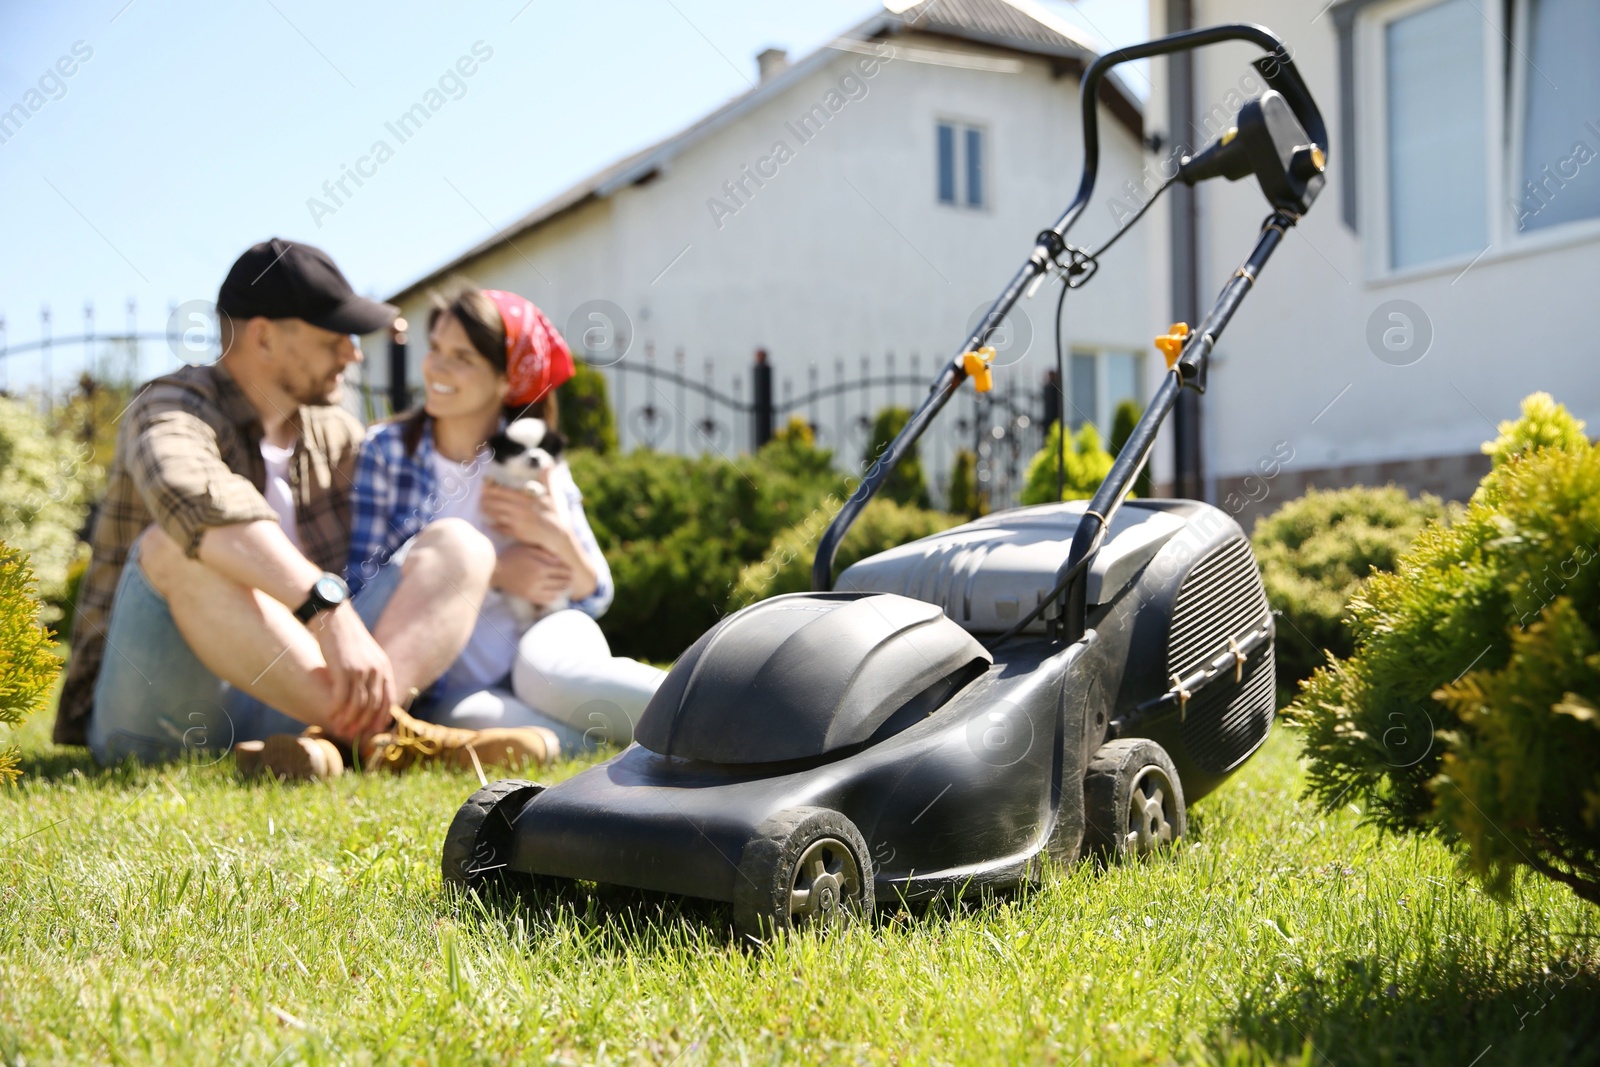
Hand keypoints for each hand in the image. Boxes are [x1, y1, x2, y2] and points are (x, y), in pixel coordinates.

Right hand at [307, 602, 396, 739]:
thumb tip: (367, 696)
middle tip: (352, 735)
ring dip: (349, 720)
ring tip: (339, 728)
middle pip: (373, 706)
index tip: (374, 731)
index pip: (389, 699)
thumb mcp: (367, 655)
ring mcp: (361, 671)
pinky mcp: (344, 671)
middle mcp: (376, 670)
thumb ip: (370, 673)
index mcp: (385, 667)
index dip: (382, 718)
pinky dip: (337, 710)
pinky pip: (342, 698)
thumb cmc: (347, 638)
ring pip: (358, 705)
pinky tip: (330, 716)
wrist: (334, 618)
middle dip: (363, 723)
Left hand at [481, 476, 568, 551]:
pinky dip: (494, 526)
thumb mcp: (552, 495)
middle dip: (486, 500)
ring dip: (487, 512)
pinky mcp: (516, 533)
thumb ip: (547, 480)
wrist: (556, 535)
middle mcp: (518, 509)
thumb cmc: (555, 515)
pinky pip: (501, 528)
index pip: (504, 492)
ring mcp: (516, 521)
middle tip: (479, 498)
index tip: (483, 487)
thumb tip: (548, 464)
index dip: (491, 489)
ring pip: (496, 515)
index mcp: (525, 499)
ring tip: (481, 509)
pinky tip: (489, 524)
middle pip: (497, 503)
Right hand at [493, 543, 572, 605]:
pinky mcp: (528, 596)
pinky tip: (556, 595)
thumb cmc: (512, 557)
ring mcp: (534, 590)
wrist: (497, 571)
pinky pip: (545, 599)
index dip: (568, 570)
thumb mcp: (528, 550)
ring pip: (554, 592)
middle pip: (560, 582)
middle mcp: (539, 580)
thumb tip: (559, 560)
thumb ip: (544, 554)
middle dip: (568, 580)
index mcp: (541, 568)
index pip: (560, 571)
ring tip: (567, 586)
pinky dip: (553, 597)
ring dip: (563, 589)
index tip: (572, 570)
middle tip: (572, 579)